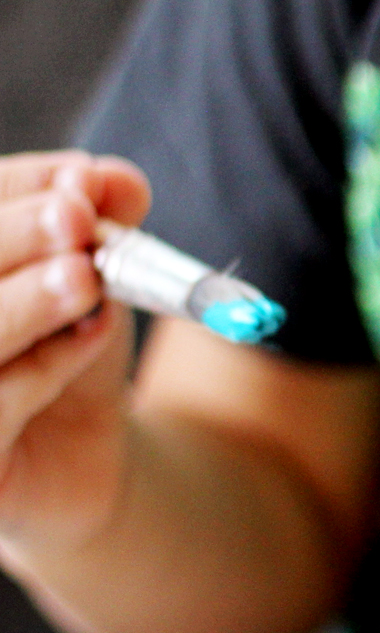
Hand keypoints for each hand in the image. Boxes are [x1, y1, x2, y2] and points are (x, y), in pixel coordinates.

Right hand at [0, 152, 148, 554]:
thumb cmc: (63, 352)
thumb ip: (100, 230)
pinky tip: (91, 338)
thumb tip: (114, 178)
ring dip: (24, 302)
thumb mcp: (91, 282)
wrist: (82, 454)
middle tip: (75, 218)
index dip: (13, 190)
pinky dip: (41, 368)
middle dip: (12, 237)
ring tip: (84, 277)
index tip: (81, 178)